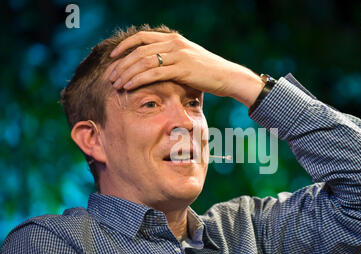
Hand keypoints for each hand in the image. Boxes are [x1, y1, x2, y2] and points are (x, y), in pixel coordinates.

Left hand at [108, 31, 263, 106]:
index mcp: (173, 39)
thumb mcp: (188, 59)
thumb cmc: (208, 72)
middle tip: (110, 76)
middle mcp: (174, 44)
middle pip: (139, 50)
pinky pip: (154, 73)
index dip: (125, 46)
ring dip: (126, 72)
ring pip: (143, 61)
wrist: (228, 77)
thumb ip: (172, 58)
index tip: (113, 57)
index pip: (142, 37)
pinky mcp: (182, 69)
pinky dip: (138, 79)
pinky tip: (128, 86)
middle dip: (121, 64)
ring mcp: (178, 55)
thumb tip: (156, 66)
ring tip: (116, 83)